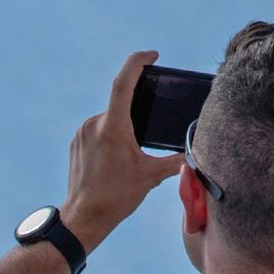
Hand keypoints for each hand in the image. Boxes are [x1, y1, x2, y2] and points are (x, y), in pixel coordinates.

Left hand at [60, 50, 184, 246]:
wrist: (83, 217)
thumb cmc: (116, 197)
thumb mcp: (152, 177)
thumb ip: (176, 160)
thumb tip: (196, 152)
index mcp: (113, 127)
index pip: (123, 83)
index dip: (138, 63)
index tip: (152, 55)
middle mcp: (94, 124)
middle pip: (121, 105)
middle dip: (137, 113)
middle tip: (149, 132)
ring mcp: (82, 133)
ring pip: (110, 119)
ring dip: (123, 129)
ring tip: (131, 155)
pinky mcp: (76, 143)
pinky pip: (97, 131)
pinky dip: (110, 137)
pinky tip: (117, 160)